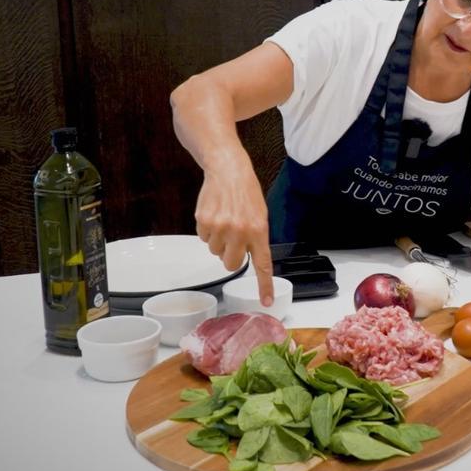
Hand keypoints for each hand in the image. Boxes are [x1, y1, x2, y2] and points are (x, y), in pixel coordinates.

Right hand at [194, 160, 273, 305]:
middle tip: (233, 240)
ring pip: (215, 251)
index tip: (266, 301)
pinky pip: (204, 238)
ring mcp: (220, 227)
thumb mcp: (260, 214)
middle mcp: (239, 231)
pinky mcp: (204, 222)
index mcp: (258, 230)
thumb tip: (249, 257)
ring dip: (219, 240)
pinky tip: (215, 215)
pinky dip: (208, 230)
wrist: (228, 170)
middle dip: (231, 256)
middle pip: (231, 264)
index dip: (264, 285)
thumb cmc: (246, 192)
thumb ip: (256, 237)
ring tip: (225, 220)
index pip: (262, 264)